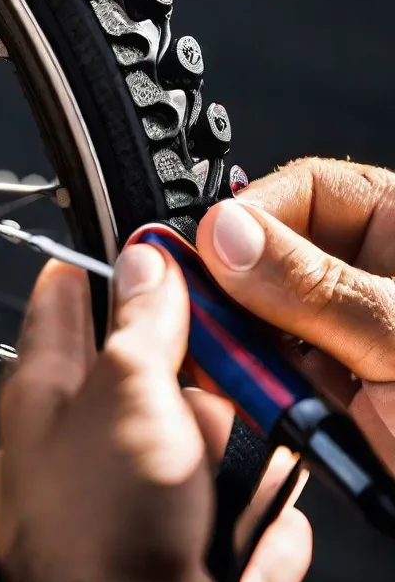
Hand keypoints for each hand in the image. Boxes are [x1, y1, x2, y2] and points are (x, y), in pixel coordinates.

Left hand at [0, 246, 310, 581]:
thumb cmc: (106, 524)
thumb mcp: (129, 393)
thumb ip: (139, 325)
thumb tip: (143, 262)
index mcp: (35, 406)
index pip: (49, 320)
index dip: (73, 280)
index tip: (86, 255)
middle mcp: (58, 461)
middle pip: (130, 389)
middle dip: (180, 382)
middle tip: (209, 374)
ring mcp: (106, 515)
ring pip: (180, 458)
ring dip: (222, 459)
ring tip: (238, 470)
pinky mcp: (154, 560)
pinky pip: (212, 524)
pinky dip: (241, 523)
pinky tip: (252, 531)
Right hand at [197, 158, 394, 466]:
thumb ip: (314, 288)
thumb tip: (228, 236)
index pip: (306, 190)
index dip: (250, 217)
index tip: (208, 254)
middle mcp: (376, 274)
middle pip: (272, 252)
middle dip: (235, 289)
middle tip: (206, 319)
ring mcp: (352, 330)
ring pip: (262, 313)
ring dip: (240, 341)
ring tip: (230, 366)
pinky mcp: (335, 383)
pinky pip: (272, 366)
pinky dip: (254, 380)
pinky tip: (249, 391)